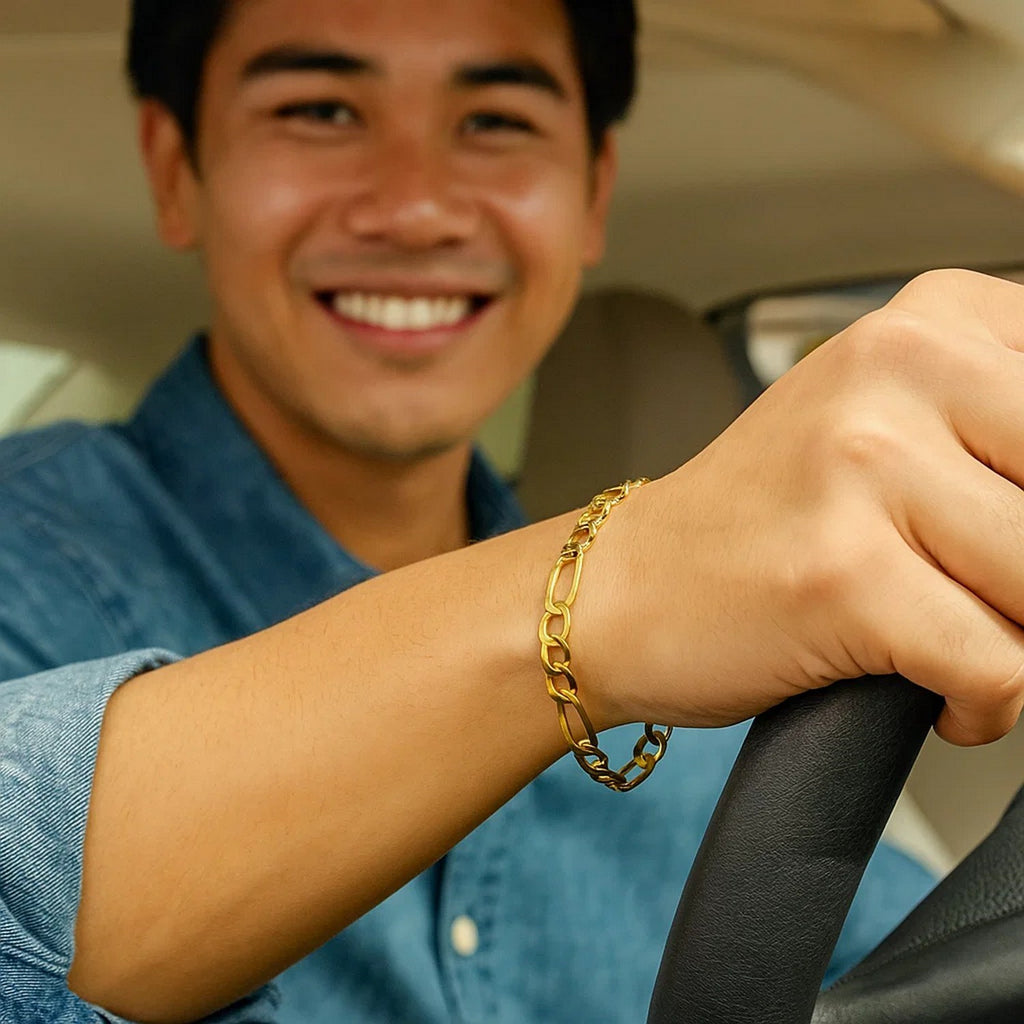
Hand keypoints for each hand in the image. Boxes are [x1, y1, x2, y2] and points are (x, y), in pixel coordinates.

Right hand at [580, 269, 1023, 745]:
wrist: (631, 584)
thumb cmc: (758, 518)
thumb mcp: (887, 425)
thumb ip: (1004, 437)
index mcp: (923, 321)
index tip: (998, 524)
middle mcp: (894, 369)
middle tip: (982, 590)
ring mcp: (861, 466)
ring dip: (1014, 642)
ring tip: (950, 634)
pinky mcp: (842, 574)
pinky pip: (1000, 669)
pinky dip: (983, 704)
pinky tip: (931, 689)